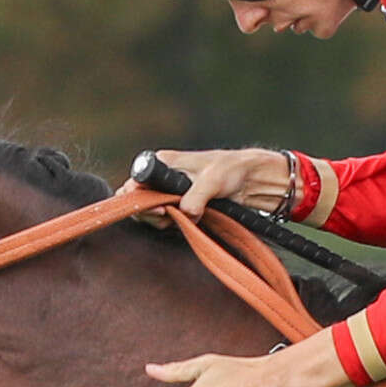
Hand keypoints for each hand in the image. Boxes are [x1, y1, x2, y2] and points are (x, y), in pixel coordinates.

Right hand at [128, 145, 295, 218]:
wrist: (249, 180)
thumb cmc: (231, 169)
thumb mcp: (211, 181)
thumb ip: (194, 198)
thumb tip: (185, 215)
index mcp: (163, 162)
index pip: (136, 184)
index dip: (141, 200)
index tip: (159, 210)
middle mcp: (162, 176)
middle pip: (140, 202)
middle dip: (153, 214)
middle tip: (169, 216)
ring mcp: (170, 192)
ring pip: (152, 214)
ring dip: (165, 221)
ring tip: (186, 216)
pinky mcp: (180, 205)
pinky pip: (167, 219)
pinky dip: (175, 224)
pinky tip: (189, 221)